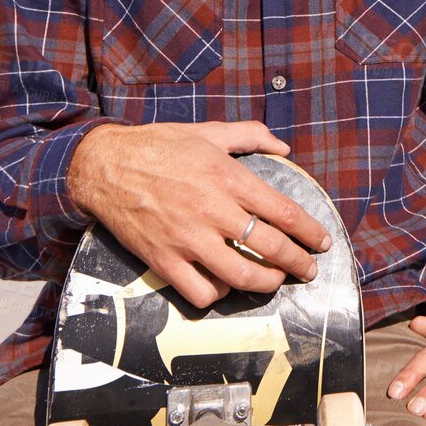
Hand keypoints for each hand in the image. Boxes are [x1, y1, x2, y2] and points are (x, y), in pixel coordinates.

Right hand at [66, 121, 332, 306]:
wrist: (104, 165)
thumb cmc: (158, 146)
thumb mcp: (208, 131)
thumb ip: (250, 135)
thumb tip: (284, 146)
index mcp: (228, 177)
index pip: (283, 211)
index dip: (310, 231)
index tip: (321, 242)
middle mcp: (213, 210)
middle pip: (271, 247)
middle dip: (298, 264)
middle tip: (308, 271)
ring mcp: (188, 239)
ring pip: (241, 276)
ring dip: (266, 283)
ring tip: (274, 281)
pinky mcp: (164, 260)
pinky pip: (201, 291)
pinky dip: (219, 294)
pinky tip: (225, 283)